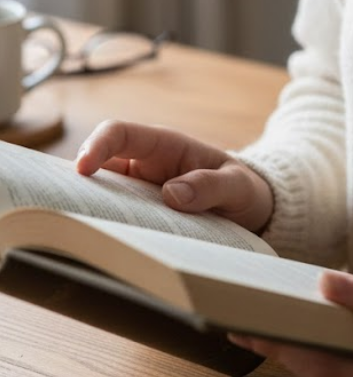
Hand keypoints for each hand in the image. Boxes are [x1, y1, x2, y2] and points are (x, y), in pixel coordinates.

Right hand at [76, 120, 273, 232]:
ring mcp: (140, 190)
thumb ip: (211, 186)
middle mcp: (145, 164)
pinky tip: (108, 244)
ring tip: (89, 232)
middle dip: (81, 184)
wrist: (253, 210)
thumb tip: (171, 194)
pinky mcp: (142, 212)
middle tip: (74, 210)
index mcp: (165, 145)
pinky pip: (117, 215)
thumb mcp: (238, 186)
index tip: (83, 169)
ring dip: (94, 209)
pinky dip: (109, 226)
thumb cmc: (244, 190)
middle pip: (99, 165)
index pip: (120, 133)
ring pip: (103, 193)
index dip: (97, 146)